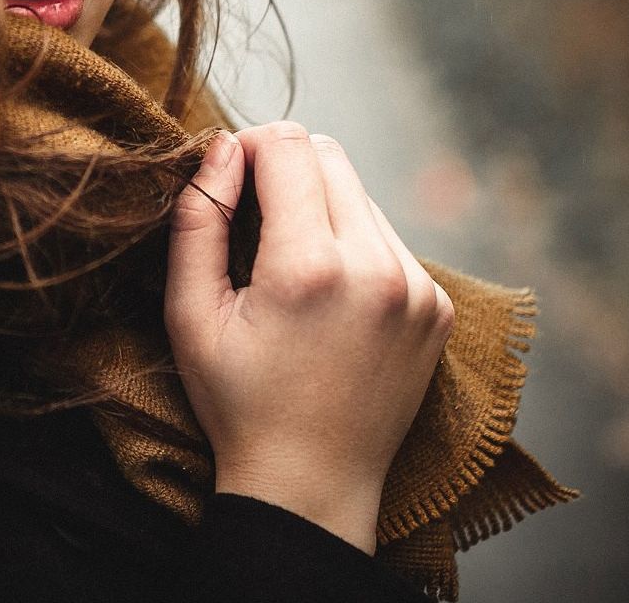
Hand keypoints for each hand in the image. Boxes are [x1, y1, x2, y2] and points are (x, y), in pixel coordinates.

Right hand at [163, 122, 454, 554]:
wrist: (310, 485)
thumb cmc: (237, 403)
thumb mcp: (190, 315)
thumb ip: (199, 220)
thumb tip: (222, 146)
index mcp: (310, 268)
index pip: (288, 145)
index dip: (246, 146)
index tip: (227, 180)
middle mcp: (377, 268)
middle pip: (329, 155)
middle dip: (284, 168)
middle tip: (252, 218)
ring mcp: (418, 287)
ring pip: (361, 194)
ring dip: (321, 207)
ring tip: (289, 267)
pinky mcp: (438, 305)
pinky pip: (388, 238)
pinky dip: (354, 246)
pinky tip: (328, 297)